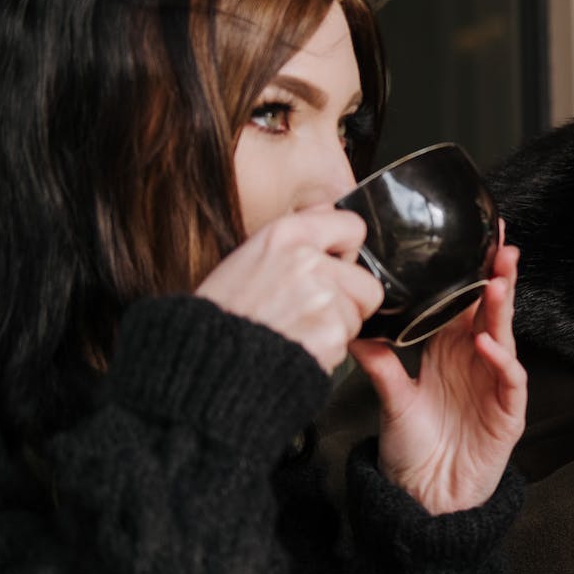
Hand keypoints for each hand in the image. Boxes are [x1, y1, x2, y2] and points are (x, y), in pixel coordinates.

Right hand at [196, 208, 382, 373]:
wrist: (205, 359)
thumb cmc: (222, 313)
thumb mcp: (250, 257)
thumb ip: (297, 241)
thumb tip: (330, 215)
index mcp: (286, 234)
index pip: (353, 227)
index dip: (348, 253)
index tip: (337, 267)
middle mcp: (306, 260)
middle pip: (367, 281)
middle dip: (349, 301)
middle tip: (314, 312)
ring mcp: (321, 296)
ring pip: (358, 315)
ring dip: (336, 328)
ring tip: (296, 330)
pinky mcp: (329, 332)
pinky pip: (347, 344)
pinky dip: (328, 352)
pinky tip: (296, 347)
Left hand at [351, 236, 527, 514]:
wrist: (424, 498)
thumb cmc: (412, 449)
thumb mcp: (391, 400)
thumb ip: (379, 363)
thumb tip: (353, 327)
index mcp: (448, 352)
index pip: (463, 302)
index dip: (470, 271)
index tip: (473, 239)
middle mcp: (475, 362)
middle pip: (490, 311)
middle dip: (498, 276)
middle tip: (500, 244)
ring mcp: (495, 385)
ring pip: (505, 338)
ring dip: (502, 310)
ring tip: (496, 282)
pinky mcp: (507, 413)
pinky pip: (510, 381)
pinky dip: (500, 362)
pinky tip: (486, 345)